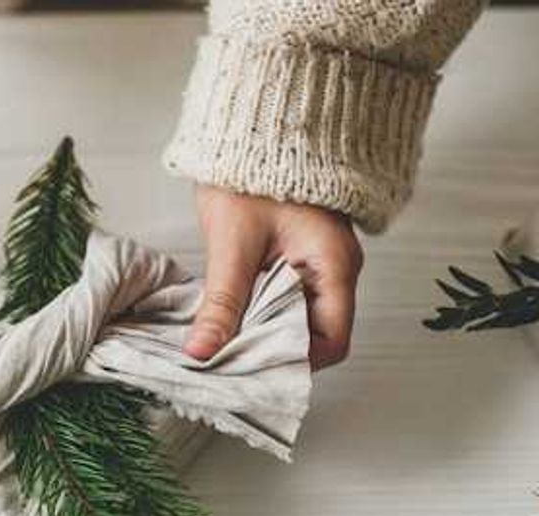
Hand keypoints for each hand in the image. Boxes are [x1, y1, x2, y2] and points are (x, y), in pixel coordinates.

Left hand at [185, 187, 362, 369]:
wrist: (253, 124)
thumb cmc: (250, 173)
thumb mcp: (233, 244)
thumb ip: (222, 303)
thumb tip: (202, 352)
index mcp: (335, 265)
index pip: (332, 341)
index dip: (294, 363)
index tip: (251, 369)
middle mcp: (337, 268)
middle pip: (315, 334)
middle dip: (272, 352)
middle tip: (228, 360)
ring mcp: (320, 261)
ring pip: (297, 317)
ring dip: (262, 331)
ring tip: (223, 340)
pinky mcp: (299, 254)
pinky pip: (286, 296)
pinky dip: (259, 310)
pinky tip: (230, 315)